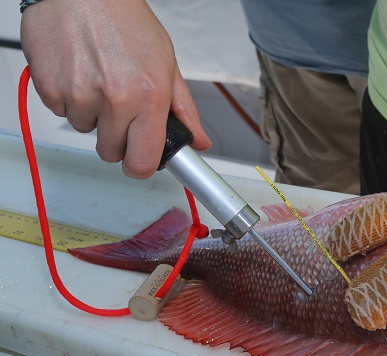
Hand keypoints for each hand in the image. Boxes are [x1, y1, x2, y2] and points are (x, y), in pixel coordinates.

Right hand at [20, 0, 210, 178]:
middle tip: (121, 109)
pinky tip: (80, 73)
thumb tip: (198, 141)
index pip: (143, 161)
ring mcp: (80, 95)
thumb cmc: (125, 21)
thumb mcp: (166, 63)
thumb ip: (183, 109)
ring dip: (93, 115)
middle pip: (112, 152)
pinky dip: (70, 100)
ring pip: (86, 131)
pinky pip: (62, 112)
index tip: (142, 160)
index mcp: (149, 97)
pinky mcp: (50, 89)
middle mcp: (115, 100)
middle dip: (118, 138)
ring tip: (100, 80)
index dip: (142, 165)